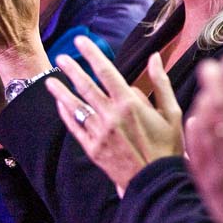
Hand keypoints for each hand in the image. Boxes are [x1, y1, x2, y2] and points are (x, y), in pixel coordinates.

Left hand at [49, 36, 183, 195]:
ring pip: (75, 106)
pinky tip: (60, 104)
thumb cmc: (168, 146)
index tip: (81, 40)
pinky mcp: (93, 148)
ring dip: (61, 91)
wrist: (156, 182)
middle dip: (72, 69)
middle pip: (86, 86)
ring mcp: (99, 133)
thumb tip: (155, 57)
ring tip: (49, 79)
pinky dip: (66, 114)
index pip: (106, 71)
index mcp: (130, 104)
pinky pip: (75, 127)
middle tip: (60, 56)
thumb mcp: (172, 112)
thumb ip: (161, 82)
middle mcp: (111, 116)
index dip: (92, 54)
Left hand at [186, 54, 222, 222]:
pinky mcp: (208, 185)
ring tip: (205, 88)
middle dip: (215, 84)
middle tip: (209, 65)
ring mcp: (220, 169)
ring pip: (207, 128)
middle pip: (221, 110)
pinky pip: (196, 152)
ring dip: (204, 104)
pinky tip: (195, 118)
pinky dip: (194, 132)